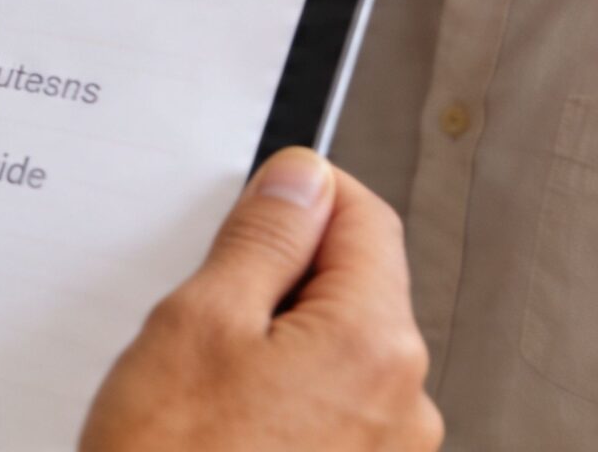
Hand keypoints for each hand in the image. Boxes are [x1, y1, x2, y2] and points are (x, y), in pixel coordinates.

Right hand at [81, 148, 440, 451]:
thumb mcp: (197, 321)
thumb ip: (260, 241)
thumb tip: (299, 181)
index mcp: (375, 343)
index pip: (365, 219)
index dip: (300, 195)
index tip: (249, 200)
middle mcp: (404, 401)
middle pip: (351, 288)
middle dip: (275, 280)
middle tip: (197, 308)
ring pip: (331, 351)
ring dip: (269, 343)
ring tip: (197, 380)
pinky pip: (325, 409)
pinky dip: (273, 397)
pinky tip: (215, 419)